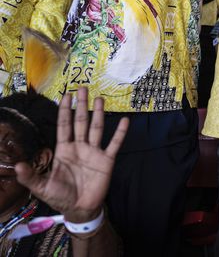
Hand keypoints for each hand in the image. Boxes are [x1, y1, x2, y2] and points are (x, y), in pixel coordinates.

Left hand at [15, 88, 127, 223]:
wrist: (80, 208)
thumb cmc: (60, 196)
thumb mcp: (42, 187)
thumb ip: (31, 176)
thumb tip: (17, 165)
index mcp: (64, 150)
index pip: (64, 126)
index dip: (65, 111)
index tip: (66, 95)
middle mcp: (79, 146)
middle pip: (81, 122)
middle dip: (81, 105)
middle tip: (83, 88)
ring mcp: (94, 152)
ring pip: (96, 128)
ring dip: (98, 114)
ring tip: (100, 99)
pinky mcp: (107, 160)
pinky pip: (114, 144)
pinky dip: (120, 133)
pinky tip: (124, 120)